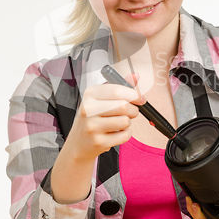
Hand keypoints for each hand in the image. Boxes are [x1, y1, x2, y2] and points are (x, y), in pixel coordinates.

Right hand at [51, 74, 144, 203]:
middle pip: (123, 106)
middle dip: (134, 110)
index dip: (133, 94)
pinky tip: (116, 133)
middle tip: (131, 112)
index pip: (117, 90)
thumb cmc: (93, 117)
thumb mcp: (101, 98)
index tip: (140, 99)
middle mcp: (88, 109)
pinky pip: (124, 136)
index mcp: (90, 94)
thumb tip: (136, 75)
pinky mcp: (98, 142)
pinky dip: (126, 134)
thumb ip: (119, 86)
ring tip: (120, 123)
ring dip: (128, 122)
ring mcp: (92, 126)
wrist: (78, 143)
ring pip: (125, 121)